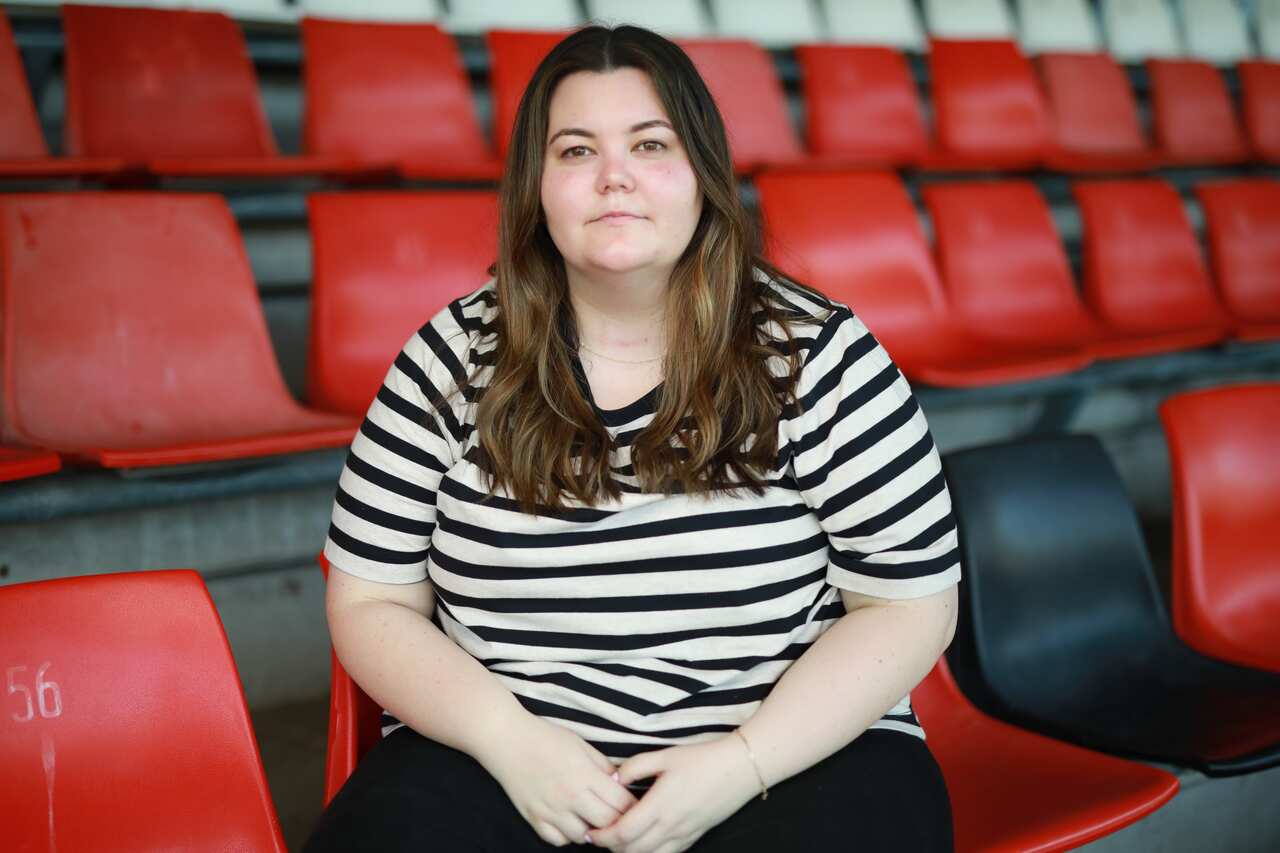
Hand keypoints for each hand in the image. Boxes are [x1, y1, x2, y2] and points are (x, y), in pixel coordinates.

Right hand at [477, 715, 637, 846]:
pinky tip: (569, 820)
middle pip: (607, 824)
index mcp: (585, 775)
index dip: (632, 805)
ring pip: (583, 837)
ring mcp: (551, 811)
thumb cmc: (546, 737)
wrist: (507, 740)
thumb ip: (603, 766)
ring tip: (592, 817)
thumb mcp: (581, 744)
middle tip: (617, 814)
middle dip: (617, 821)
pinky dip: (567, 835)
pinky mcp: (534, 818)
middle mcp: (570, 797)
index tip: (633, 804)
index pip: (621, 803)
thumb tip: (621, 785)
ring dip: (591, 830)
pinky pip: (558, 840)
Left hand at [586, 735, 759, 852]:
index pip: (623, 833)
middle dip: (611, 847)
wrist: (739, 769)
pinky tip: (643, 842)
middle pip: (632, 851)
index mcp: (660, 805)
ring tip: (618, 840)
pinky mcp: (695, 836)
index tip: (590, 832)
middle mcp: (671, 826)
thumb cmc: (702, 759)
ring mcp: (684, 834)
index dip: (603, 837)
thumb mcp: (665, 755)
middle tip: (598, 836)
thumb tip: (613, 779)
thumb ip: (635, 767)